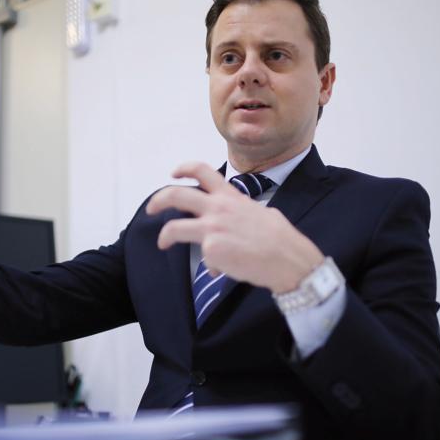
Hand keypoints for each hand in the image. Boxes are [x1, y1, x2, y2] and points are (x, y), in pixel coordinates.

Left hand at [146, 162, 323, 293]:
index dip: (184, 169)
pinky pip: (203, 259)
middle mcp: (218, 208)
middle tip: (152, 208)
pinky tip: (222, 270)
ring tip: (163, 242)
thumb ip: (242, 214)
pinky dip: (211, 266)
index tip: (174, 173)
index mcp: (231, 196)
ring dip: (165, 235)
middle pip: (176, 195)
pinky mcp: (211, 249)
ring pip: (174, 227)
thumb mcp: (262, 213)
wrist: (287, 258)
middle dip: (159, 200)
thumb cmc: (281, 239)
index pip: (203, 171)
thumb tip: (235, 228)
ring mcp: (212, 228)